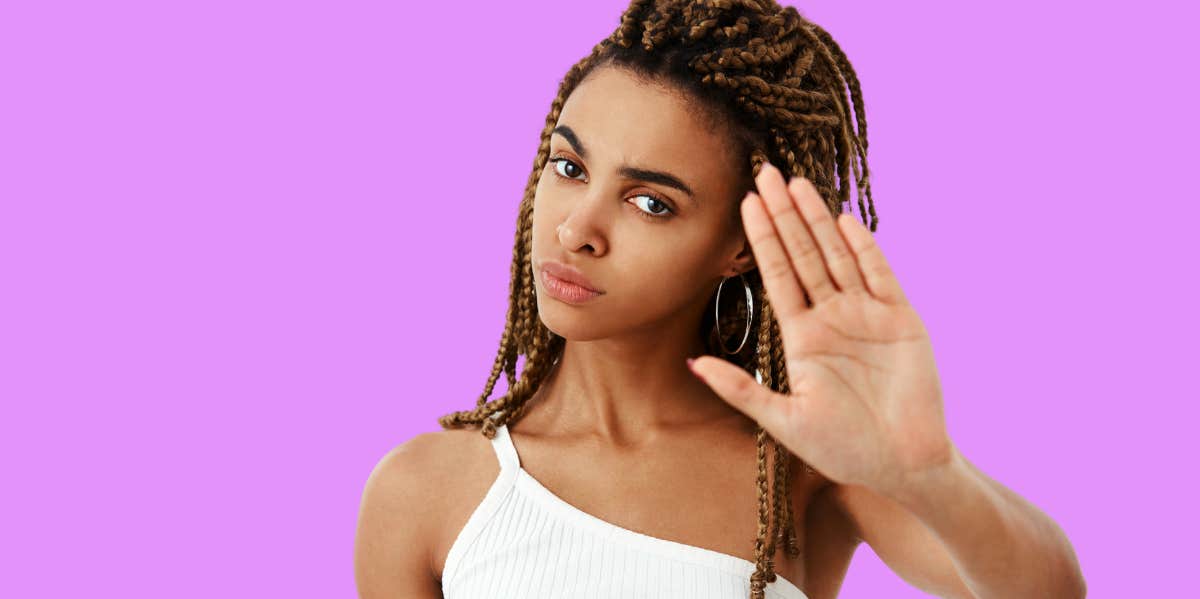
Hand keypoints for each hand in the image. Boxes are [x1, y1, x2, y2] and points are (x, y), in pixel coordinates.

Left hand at [688, 162, 953, 497]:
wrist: (901, 466)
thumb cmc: (843, 448)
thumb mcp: (783, 421)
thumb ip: (740, 389)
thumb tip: (693, 362)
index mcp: (803, 337)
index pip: (777, 275)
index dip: (761, 240)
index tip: (744, 203)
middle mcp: (834, 317)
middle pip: (804, 255)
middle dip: (784, 216)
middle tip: (765, 172)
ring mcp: (868, 315)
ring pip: (839, 256)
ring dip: (818, 221)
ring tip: (798, 183)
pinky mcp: (902, 321)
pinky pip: (880, 277)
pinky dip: (864, 249)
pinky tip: (844, 221)